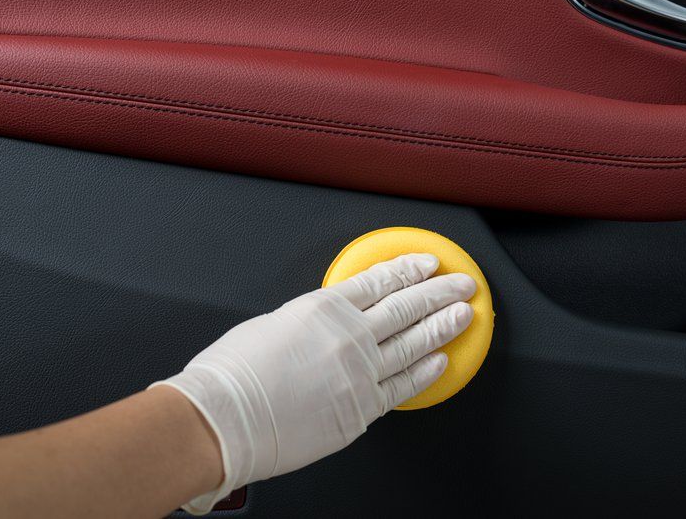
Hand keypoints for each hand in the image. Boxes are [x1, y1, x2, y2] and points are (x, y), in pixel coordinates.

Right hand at [153, 253, 475, 513]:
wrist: (221, 421)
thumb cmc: (231, 376)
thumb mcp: (271, 325)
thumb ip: (308, 322)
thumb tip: (324, 325)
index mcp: (324, 307)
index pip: (379, 281)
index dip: (408, 269)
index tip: (428, 263)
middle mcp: (348, 336)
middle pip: (407, 307)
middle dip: (440, 292)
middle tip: (463, 283)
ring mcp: (358, 372)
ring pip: (413, 343)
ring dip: (443, 326)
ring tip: (464, 314)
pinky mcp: (361, 409)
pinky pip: (403, 387)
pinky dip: (425, 372)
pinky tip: (441, 360)